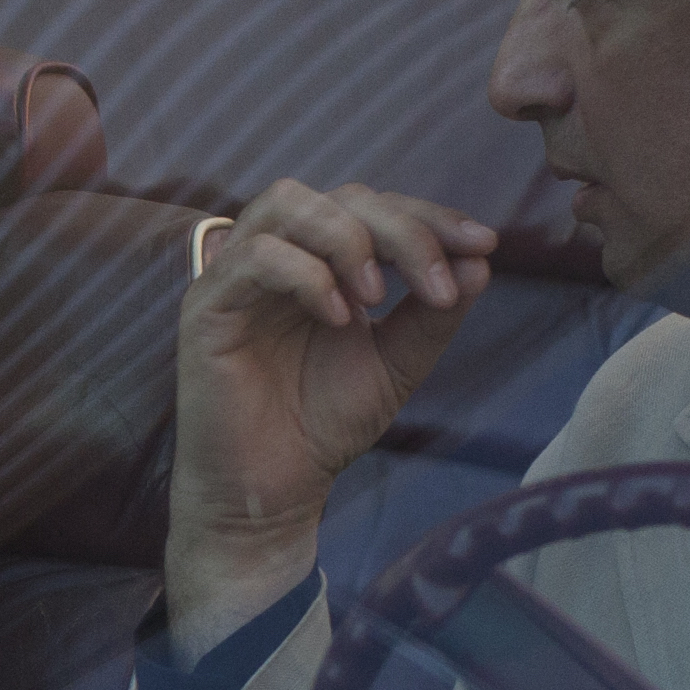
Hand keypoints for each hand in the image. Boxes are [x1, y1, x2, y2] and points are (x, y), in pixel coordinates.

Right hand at [167, 179, 496, 659]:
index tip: (483, 245)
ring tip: (380, 297)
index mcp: (323, 260)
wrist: (272, 493)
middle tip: (437, 283)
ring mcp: (237, 275)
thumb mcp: (397, 364)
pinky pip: (253, 257)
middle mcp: (279, 254)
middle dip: (401, 229)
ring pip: (288, 204)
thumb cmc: (323, 425)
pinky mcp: (206, 305)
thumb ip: (434, 314)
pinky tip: (338, 317)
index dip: (430, 216)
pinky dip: (303, 274)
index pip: (375, 207)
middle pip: (340, 196)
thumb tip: (480, 261)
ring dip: (348, 240)